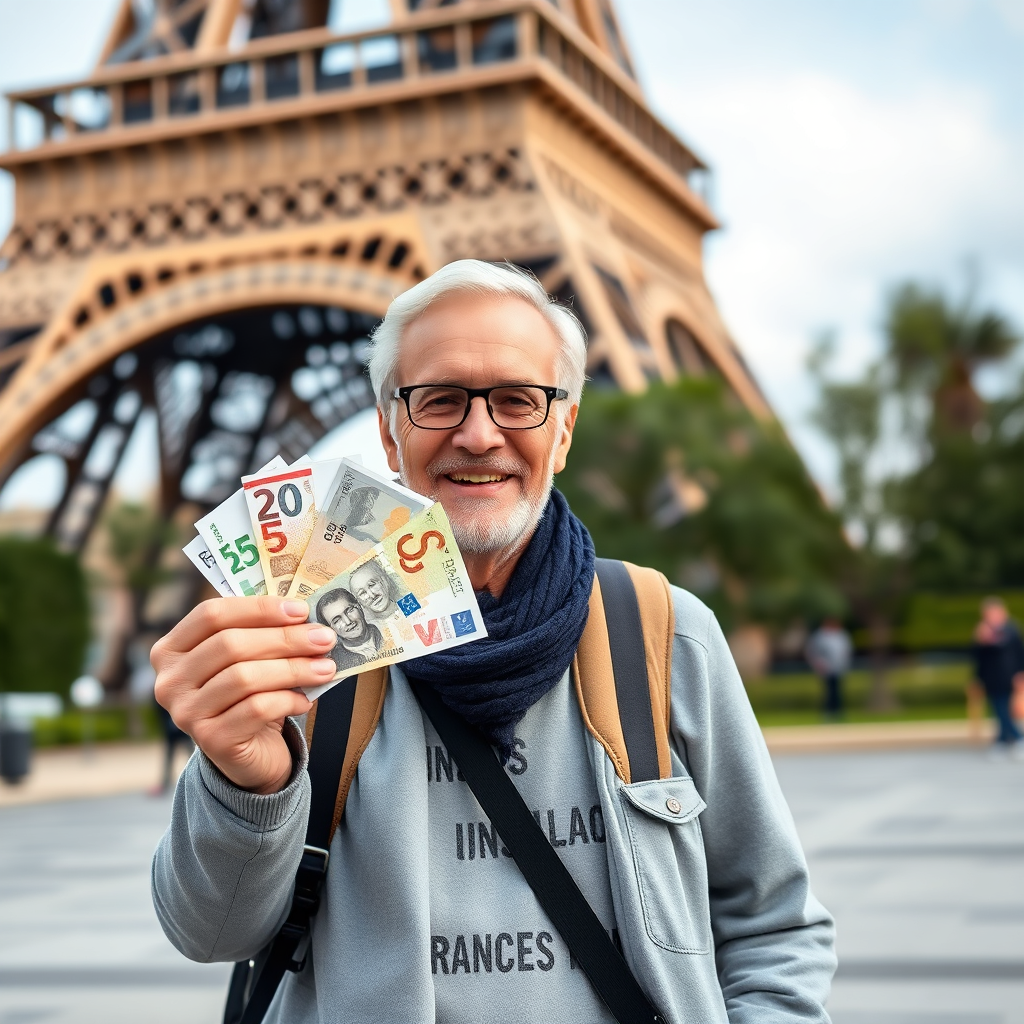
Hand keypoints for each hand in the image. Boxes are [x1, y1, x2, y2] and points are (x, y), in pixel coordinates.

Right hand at [151, 597, 336, 793]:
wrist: (248, 752)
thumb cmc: (248, 694)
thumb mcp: (249, 659)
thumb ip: (263, 633)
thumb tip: (305, 615)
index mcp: (171, 649)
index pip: (211, 615)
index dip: (258, 608)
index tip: (301, 610)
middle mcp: (170, 681)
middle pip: (231, 644)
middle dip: (285, 638)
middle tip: (324, 638)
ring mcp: (186, 712)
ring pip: (245, 677)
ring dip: (294, 669)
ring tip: (326, 668)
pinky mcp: (211, 740)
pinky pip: (257, 709)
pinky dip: (288, 700)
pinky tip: (306, 700)